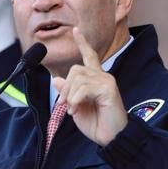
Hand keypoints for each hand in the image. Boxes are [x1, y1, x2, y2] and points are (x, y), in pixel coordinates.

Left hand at [51, 27, 127, 146]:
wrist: (111, 138)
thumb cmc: (97, 124)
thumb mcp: (76, 107)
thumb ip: (68, 92)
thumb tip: (56, 79)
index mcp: (95, 80)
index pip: (89, 56)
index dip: (83, 43)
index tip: (76, 30)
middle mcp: (103, 77)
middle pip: (75, 69)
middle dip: (65, 87)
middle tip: (64, 104)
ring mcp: (107, 81)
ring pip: (77, 78)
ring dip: (69, 96)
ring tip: (72, 110)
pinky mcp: (109, 89)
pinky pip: (83, 88)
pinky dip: (75, 100)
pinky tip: (76, 110)